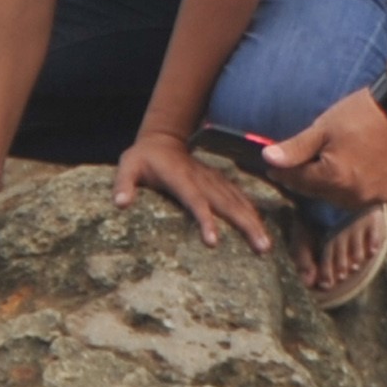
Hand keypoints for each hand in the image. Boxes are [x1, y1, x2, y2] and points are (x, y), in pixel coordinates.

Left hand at [115, 131, 275, 252]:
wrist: (162, 138)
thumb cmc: (143, 158)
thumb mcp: (127, 166)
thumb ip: (123, 185)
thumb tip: (120, 204)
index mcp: (179, 178)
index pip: (194, 201)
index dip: (204, 220)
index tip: (213, 241)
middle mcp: (201, 179)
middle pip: (226, 204)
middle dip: (245, 225)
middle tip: (261, 248)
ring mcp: (213, 180)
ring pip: (238, 201)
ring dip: (254, 222)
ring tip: (266, 246)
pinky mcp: (219, 181)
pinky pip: (240, 197)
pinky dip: (252, 211)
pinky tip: (263, 228)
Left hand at [264, 89, 386, 209]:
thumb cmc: (365, 113)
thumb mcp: (324, 127)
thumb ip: (296, 148)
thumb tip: (267, 158)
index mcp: (335, 178)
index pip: (300, 181)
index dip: (284, 173)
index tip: (274, 168)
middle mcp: (356, 194)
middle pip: (323, 192)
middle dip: (309, 181)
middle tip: (301, 169)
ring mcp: (380, 196)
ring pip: (347, 198)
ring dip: (336, 187)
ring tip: (331, 170)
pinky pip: (373, 195)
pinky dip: (364, 186)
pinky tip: (361, 171)